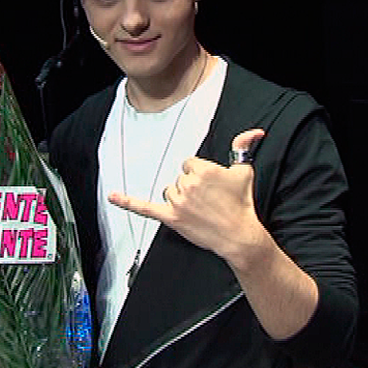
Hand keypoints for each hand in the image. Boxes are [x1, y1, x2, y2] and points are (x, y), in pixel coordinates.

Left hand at [108, 128, 269, 264]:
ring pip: (169, 192)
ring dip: (180, 199)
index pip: (189, 164)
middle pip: (179, 178)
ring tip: (199, 210)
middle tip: (208, 201)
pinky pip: (145, 208)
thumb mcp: (244, 172)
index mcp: (203, 169)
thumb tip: (253, 132)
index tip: (210, 186)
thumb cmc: (241, 204)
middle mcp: (188, 183)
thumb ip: (242, 146)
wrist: (240, 235)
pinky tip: (113, 196)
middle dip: (191, 189)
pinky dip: (127, 202)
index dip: (199, 175)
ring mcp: (178, 201)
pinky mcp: (171, 218)